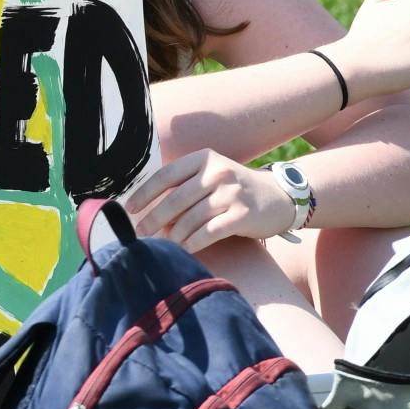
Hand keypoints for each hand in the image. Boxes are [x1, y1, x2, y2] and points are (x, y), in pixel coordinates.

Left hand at [124, 149, 295, 252]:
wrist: (280, 197)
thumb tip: (149, 212)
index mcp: (203, 158)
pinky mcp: (243, 215)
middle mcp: (217, 172)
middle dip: (154, 219)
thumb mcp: (211, 176)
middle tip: (140, 233)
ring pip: (190, 218)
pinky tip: (184, 250)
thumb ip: (184, 187)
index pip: (165, 175)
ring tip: (163, 244)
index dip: (144, 194)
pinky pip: (209, 232)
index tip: (129, 209)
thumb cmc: (235, 190)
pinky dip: (192, 243)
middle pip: (175, 199)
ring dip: (173, 235)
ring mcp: (231, 193)